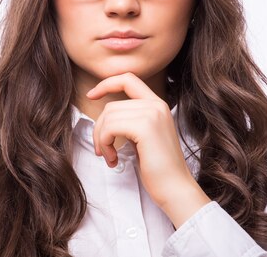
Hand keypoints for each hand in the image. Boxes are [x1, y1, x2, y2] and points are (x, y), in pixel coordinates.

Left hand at [87, 71, 210, 227]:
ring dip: (102, 140)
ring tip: (110, 157)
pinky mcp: (146, 127)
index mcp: (157, 104)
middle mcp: (156, 105)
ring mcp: (152, 114)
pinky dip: (105, 143)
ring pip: (108, 116)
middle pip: (111, 105)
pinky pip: (110, 127)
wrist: (175, 189)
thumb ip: (130, 120)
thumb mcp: (142, 137)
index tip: (91, 95)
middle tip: (102, 150)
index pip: (128, 79)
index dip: (106, 83)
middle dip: (99, 129)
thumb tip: (104, 116)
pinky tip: (113, 159)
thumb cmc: (157, 169)